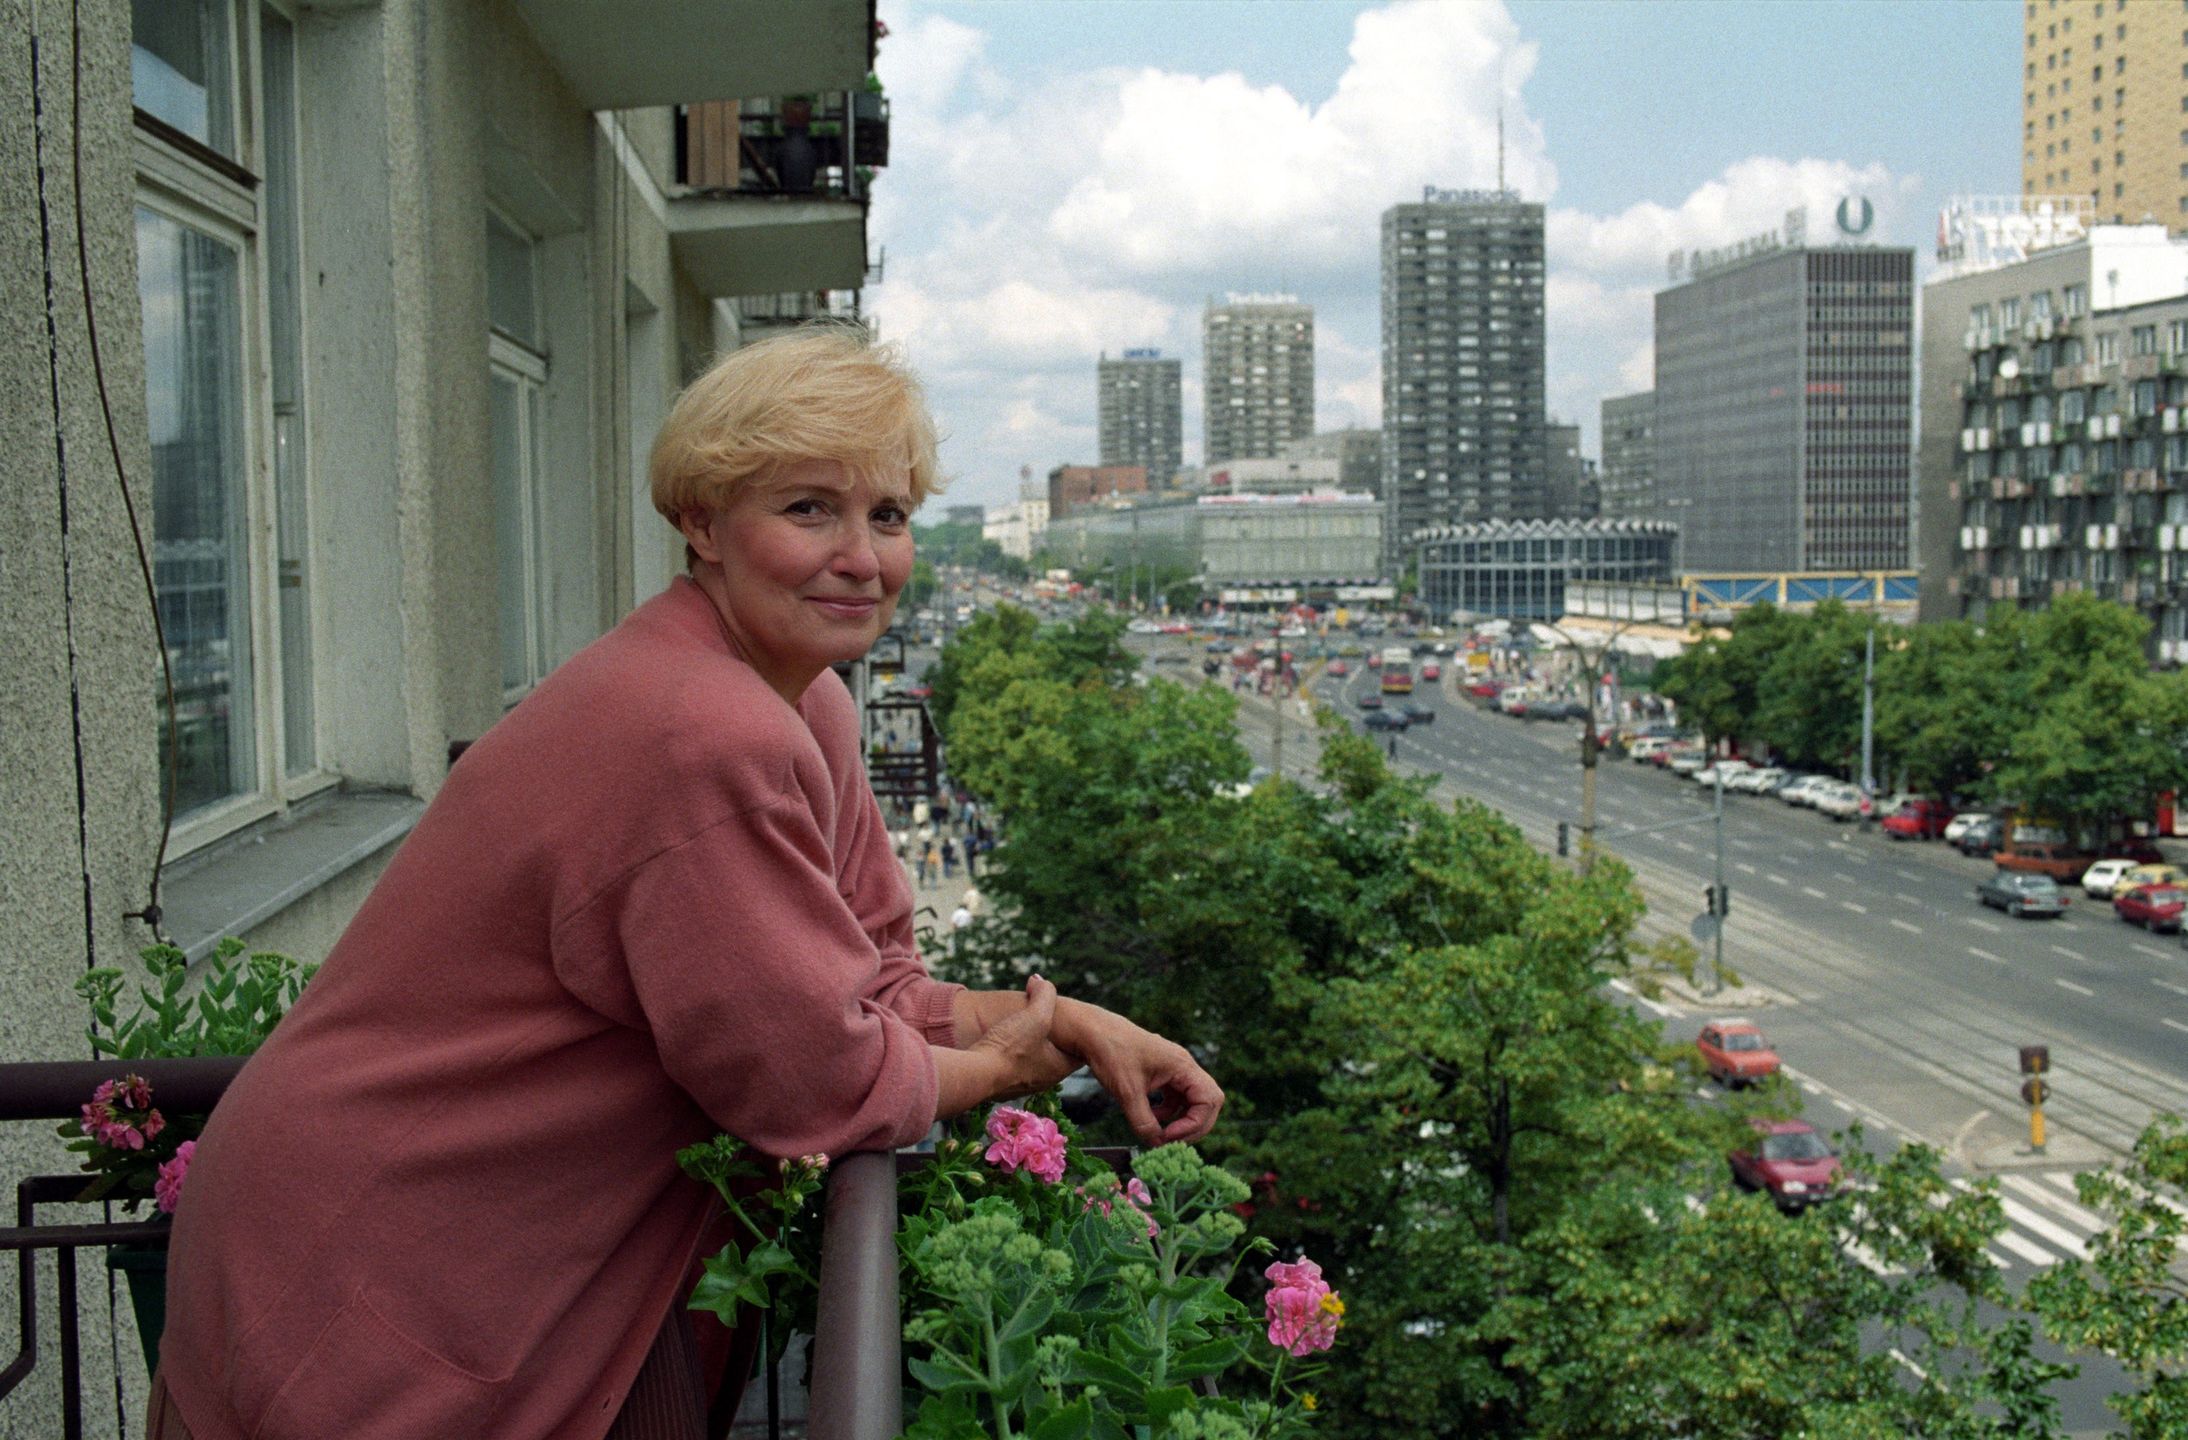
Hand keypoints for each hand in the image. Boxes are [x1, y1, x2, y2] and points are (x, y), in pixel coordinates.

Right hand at [967, 975, 1078, 1101]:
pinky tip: (998, 1043)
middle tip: (1042, 1020)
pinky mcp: (1002, 1087)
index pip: (1079, 1053)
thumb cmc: (1010, 1048)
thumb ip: (1044, 994)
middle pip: (1054, 1056)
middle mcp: (1044, 1081)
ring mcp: (1022, 1086)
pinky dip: (1008, 1056)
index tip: (1069, 1021)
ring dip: (1026, 1047)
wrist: (975, 1076)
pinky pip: (1010, 1068)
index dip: (1076, 1036)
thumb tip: (1038, 981)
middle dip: (1050, 1039)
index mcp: (1058, 1067)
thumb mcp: (1035, 1014)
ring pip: (1031, 1062)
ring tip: (1017, 1030)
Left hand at [1054, 1000, 1223, 1145]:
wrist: (1094, 1033)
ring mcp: (1175, 1070)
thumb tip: (1155, 1143)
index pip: (1209, 1100)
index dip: (1194, 1124)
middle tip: (1170, 1141)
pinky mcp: (1164, 1074)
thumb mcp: (1127, 1093)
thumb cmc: (1112, 1055)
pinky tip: (1151, 1117)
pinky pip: (1177, 1098)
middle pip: (1207, 1102)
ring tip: (1160, 1133)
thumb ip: (1143, 1121)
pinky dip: (1169, 1112)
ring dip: (1181, 1121)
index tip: (1168, 1136)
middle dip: (1193, 1126)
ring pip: (1193, 1101)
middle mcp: (1184, 1066)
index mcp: (1182, 1066)